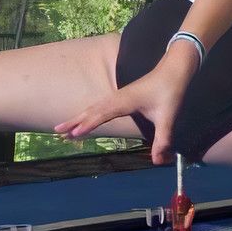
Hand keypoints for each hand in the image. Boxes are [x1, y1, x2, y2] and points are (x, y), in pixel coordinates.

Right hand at [54, 59, 191, 164]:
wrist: (174, 69)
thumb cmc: (170, 91)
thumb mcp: (168, 117)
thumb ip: (163, 139)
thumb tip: (157, 161)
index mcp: (124, 102)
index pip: (102, 115)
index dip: (88, 125)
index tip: (73, 134)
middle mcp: (117, 98)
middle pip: (91, 110)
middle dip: (74, 121)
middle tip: (57, 132)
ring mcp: (118, 96)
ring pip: (94, 108)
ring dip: (78, 117)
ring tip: (63, 128)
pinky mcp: (122, 97)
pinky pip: (100, 107)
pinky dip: (88, 113)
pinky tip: (84, 118)